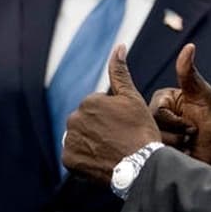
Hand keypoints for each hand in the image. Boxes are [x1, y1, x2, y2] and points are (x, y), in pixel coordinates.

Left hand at [62, 45, 161, 184]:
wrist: (142, 165)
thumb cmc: (140, 129)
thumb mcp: (132, 98)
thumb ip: (120, 72)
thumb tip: (119, 46)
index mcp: (89, 101)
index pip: (97, 107)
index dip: (113, 116)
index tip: (124, 126)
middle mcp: (75, 118)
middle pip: (86, 121)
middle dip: (98, 127)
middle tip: (118, 139)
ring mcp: (70, 140)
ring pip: (79, 137)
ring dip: (90, 141)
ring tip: (110, 149)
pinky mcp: (69, 160)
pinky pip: (74, 155)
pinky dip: (84, 157)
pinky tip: (100, 159)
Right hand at [149, 44, 210, 168]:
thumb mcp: (203, 96)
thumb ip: (190, 74)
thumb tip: (189, 46)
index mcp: (163, 99)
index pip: (156, 111)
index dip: (175, 122)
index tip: (192, 125)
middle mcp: (155, 114)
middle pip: (151, 127)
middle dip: (176, 135)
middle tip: (192, 136)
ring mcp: (156, 132)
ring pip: (152, 142)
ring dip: (175, 147)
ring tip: (188, 144)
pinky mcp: (157, 149)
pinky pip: (154, 155)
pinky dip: (171, 156)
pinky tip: (182, 154)